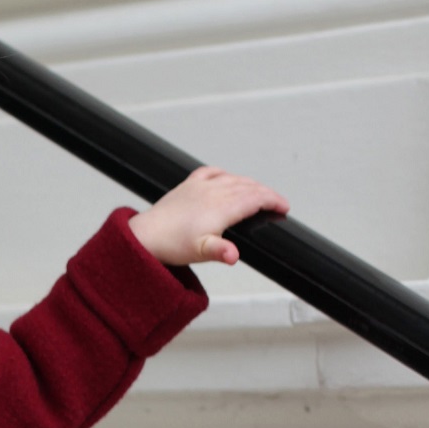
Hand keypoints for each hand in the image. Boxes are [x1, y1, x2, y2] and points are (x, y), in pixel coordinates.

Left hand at [128, 167, 289, 265]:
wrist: (145, 236)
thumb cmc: (171, 245)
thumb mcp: (200, 252)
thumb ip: (220, 251)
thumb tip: (234, 255)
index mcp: (220, 208)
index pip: (256, 199)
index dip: (274, 201)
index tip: (284, 207)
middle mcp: (213, 193)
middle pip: (249, 186)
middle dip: (266, 193)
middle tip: (276, 203)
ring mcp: (200, 186)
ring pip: (233, 178)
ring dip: (250, 184)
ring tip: (258, 192)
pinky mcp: (188, 185)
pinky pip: (211, 172)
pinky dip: (225, 174)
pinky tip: (227, 177)